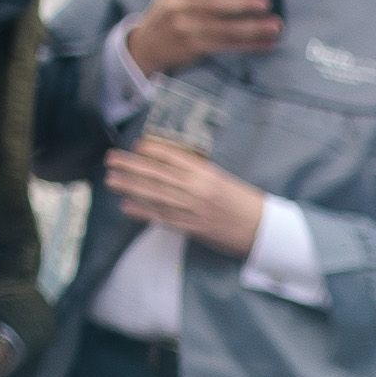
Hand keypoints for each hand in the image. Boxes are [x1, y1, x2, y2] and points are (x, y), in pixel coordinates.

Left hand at [104, 137, 272, 256]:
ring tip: (111, 180)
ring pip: (156, 195)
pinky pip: (163, 218)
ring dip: (130, 186)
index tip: (135, 146)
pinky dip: (143, 212)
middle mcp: (199, 190)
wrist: (265, 230)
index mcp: (208, 174)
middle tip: (110, 159)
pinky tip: (126, 206)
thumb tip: (168, 164)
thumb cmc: (245, 202)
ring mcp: (195, 210)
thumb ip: (198, 172)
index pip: (174, 158)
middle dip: (131, 166)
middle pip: (158, 175)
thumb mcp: (224, 179)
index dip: (152, 150)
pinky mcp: (193, 228)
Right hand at [125, 0, 282, 77]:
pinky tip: (268, 42)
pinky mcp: (197, 49)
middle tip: (266, 1)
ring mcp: (189, 31)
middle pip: (214, 6)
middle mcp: (181, 11)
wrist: (147, 45)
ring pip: (225, 30)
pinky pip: (228, 46)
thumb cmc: (169, 11)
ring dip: (253, 29)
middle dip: (240, 4)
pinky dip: (250, 45)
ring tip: (276, 26)